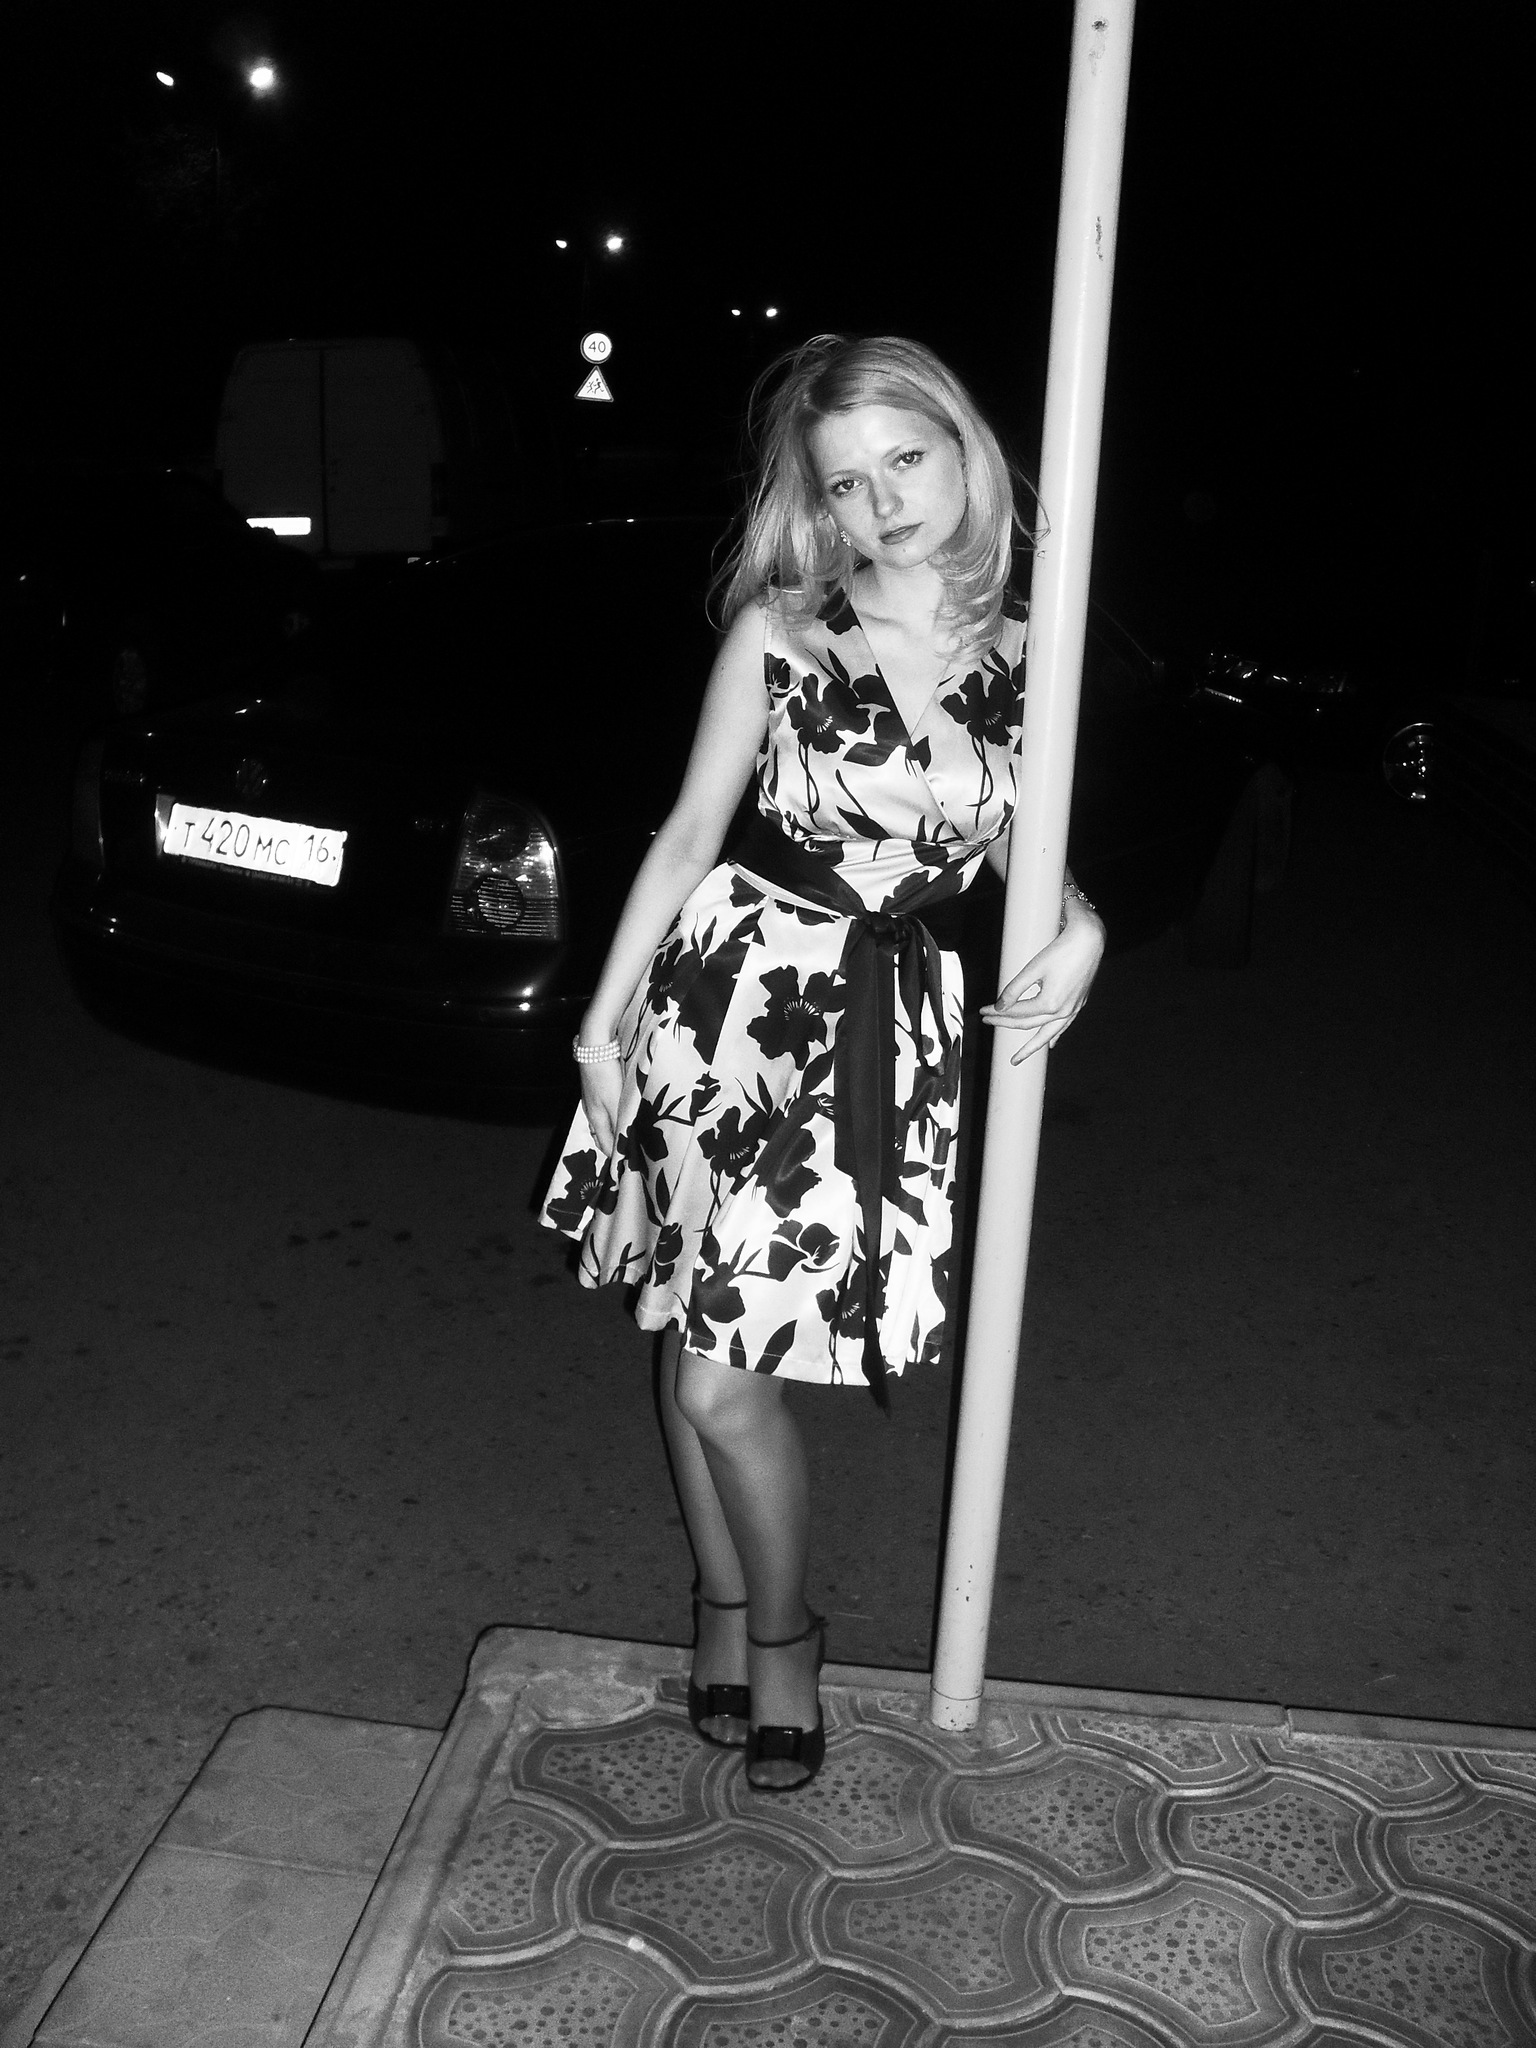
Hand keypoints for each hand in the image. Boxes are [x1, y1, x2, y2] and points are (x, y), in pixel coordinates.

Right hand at [580, 1056, 623, 1154]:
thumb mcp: (615, 1103)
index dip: (616, 1157)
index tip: (630, 1164)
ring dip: (614, 1131)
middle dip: (614, 1146)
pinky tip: (622, 1113)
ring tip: (630, 1135)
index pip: (605, 1146)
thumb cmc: (605, 1076)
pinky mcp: (596, 1089)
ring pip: (603, 1123)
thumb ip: (619, 1125)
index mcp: (596, 1119)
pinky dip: (613, 1117)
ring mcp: (592, 1100)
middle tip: (631, 1152)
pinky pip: (605, 1111)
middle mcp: (591, 1112)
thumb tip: (622, 1148)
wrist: (594, 1047)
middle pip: (602, 1136)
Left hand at [979, 909, 1104, 1063]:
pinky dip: (1054, 1036)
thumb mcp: (1033, 968)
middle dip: (1006, 1024)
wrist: (1090, 940)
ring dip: (1031, 1045)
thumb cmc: (1061, 950)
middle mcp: (1062, 1011)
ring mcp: (1072, 1009)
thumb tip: (999, 1007)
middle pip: (1028, 1024)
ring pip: (1047, 1033)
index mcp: (1049, 1003)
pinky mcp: (1078, 1004)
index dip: (997, 1013)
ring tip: (1019, 1057)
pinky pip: (1063, 1026)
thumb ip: (1014, 989)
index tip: (983, 1011)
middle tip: (989, 1023)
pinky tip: (1050, 1044)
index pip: (1016, 1013)